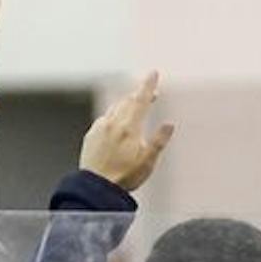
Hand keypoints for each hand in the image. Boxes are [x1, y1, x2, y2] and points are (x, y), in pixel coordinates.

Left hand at [80, 72, 174, 191]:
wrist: (96, 188)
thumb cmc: (124, 177)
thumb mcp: (147, 162)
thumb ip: (159, 141)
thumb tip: (169, 124)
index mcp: (129, 128)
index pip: (141, 100)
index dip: (148, 85)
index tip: (153, 73)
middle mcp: (112, 123)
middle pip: (128, 101)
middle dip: (140, 95)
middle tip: (151, 94)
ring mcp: (99, 128)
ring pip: (115, 108)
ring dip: (126, 104)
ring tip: (135, 107)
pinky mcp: (90, 135)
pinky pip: (104, 119)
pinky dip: (113, 116)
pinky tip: (116, 124)